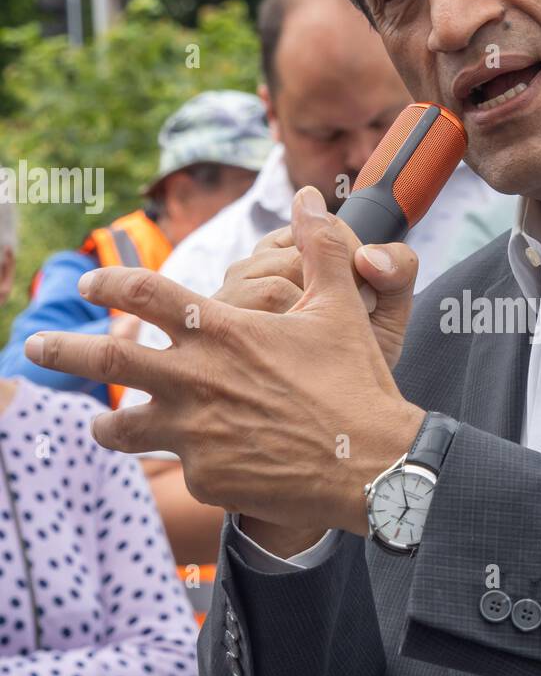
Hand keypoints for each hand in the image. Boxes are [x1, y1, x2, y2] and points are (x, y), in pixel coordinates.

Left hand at [23, 187, 425, 536]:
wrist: (373, 464)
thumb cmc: (356, 383)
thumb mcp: (341, 308)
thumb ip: (321, 248)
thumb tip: (312, 197)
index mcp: (222, 329)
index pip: (145, 293)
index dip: (110, 283)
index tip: (90, 284)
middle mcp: (196, 379)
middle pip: (107, 359)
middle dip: (63, 350)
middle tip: (33, 347)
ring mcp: (195, 433)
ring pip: (123, 427)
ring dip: (106, 422)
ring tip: (97, 423)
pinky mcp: (206, 478)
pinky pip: (183, 467)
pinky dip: (188, 461)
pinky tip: (201, 464)